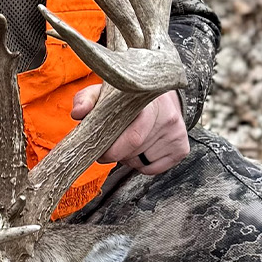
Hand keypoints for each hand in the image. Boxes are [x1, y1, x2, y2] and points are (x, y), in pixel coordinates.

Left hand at [72, 86, 188, 176]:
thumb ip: (87, 99)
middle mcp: (169, 118)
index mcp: (151, 102)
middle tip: (109, 146)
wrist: (161, 95)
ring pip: (141, 162)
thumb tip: (79, 113)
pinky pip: (152, 169)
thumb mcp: (105, 91)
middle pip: (135, 152)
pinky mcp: (182, 149)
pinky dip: (141, 164)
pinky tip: (141, 148)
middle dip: (116, 154)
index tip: (99, 151)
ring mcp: (178, 134)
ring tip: (128, 141)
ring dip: (128, 158)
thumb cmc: (128, 96)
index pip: (134, 138)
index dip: (113, 150)